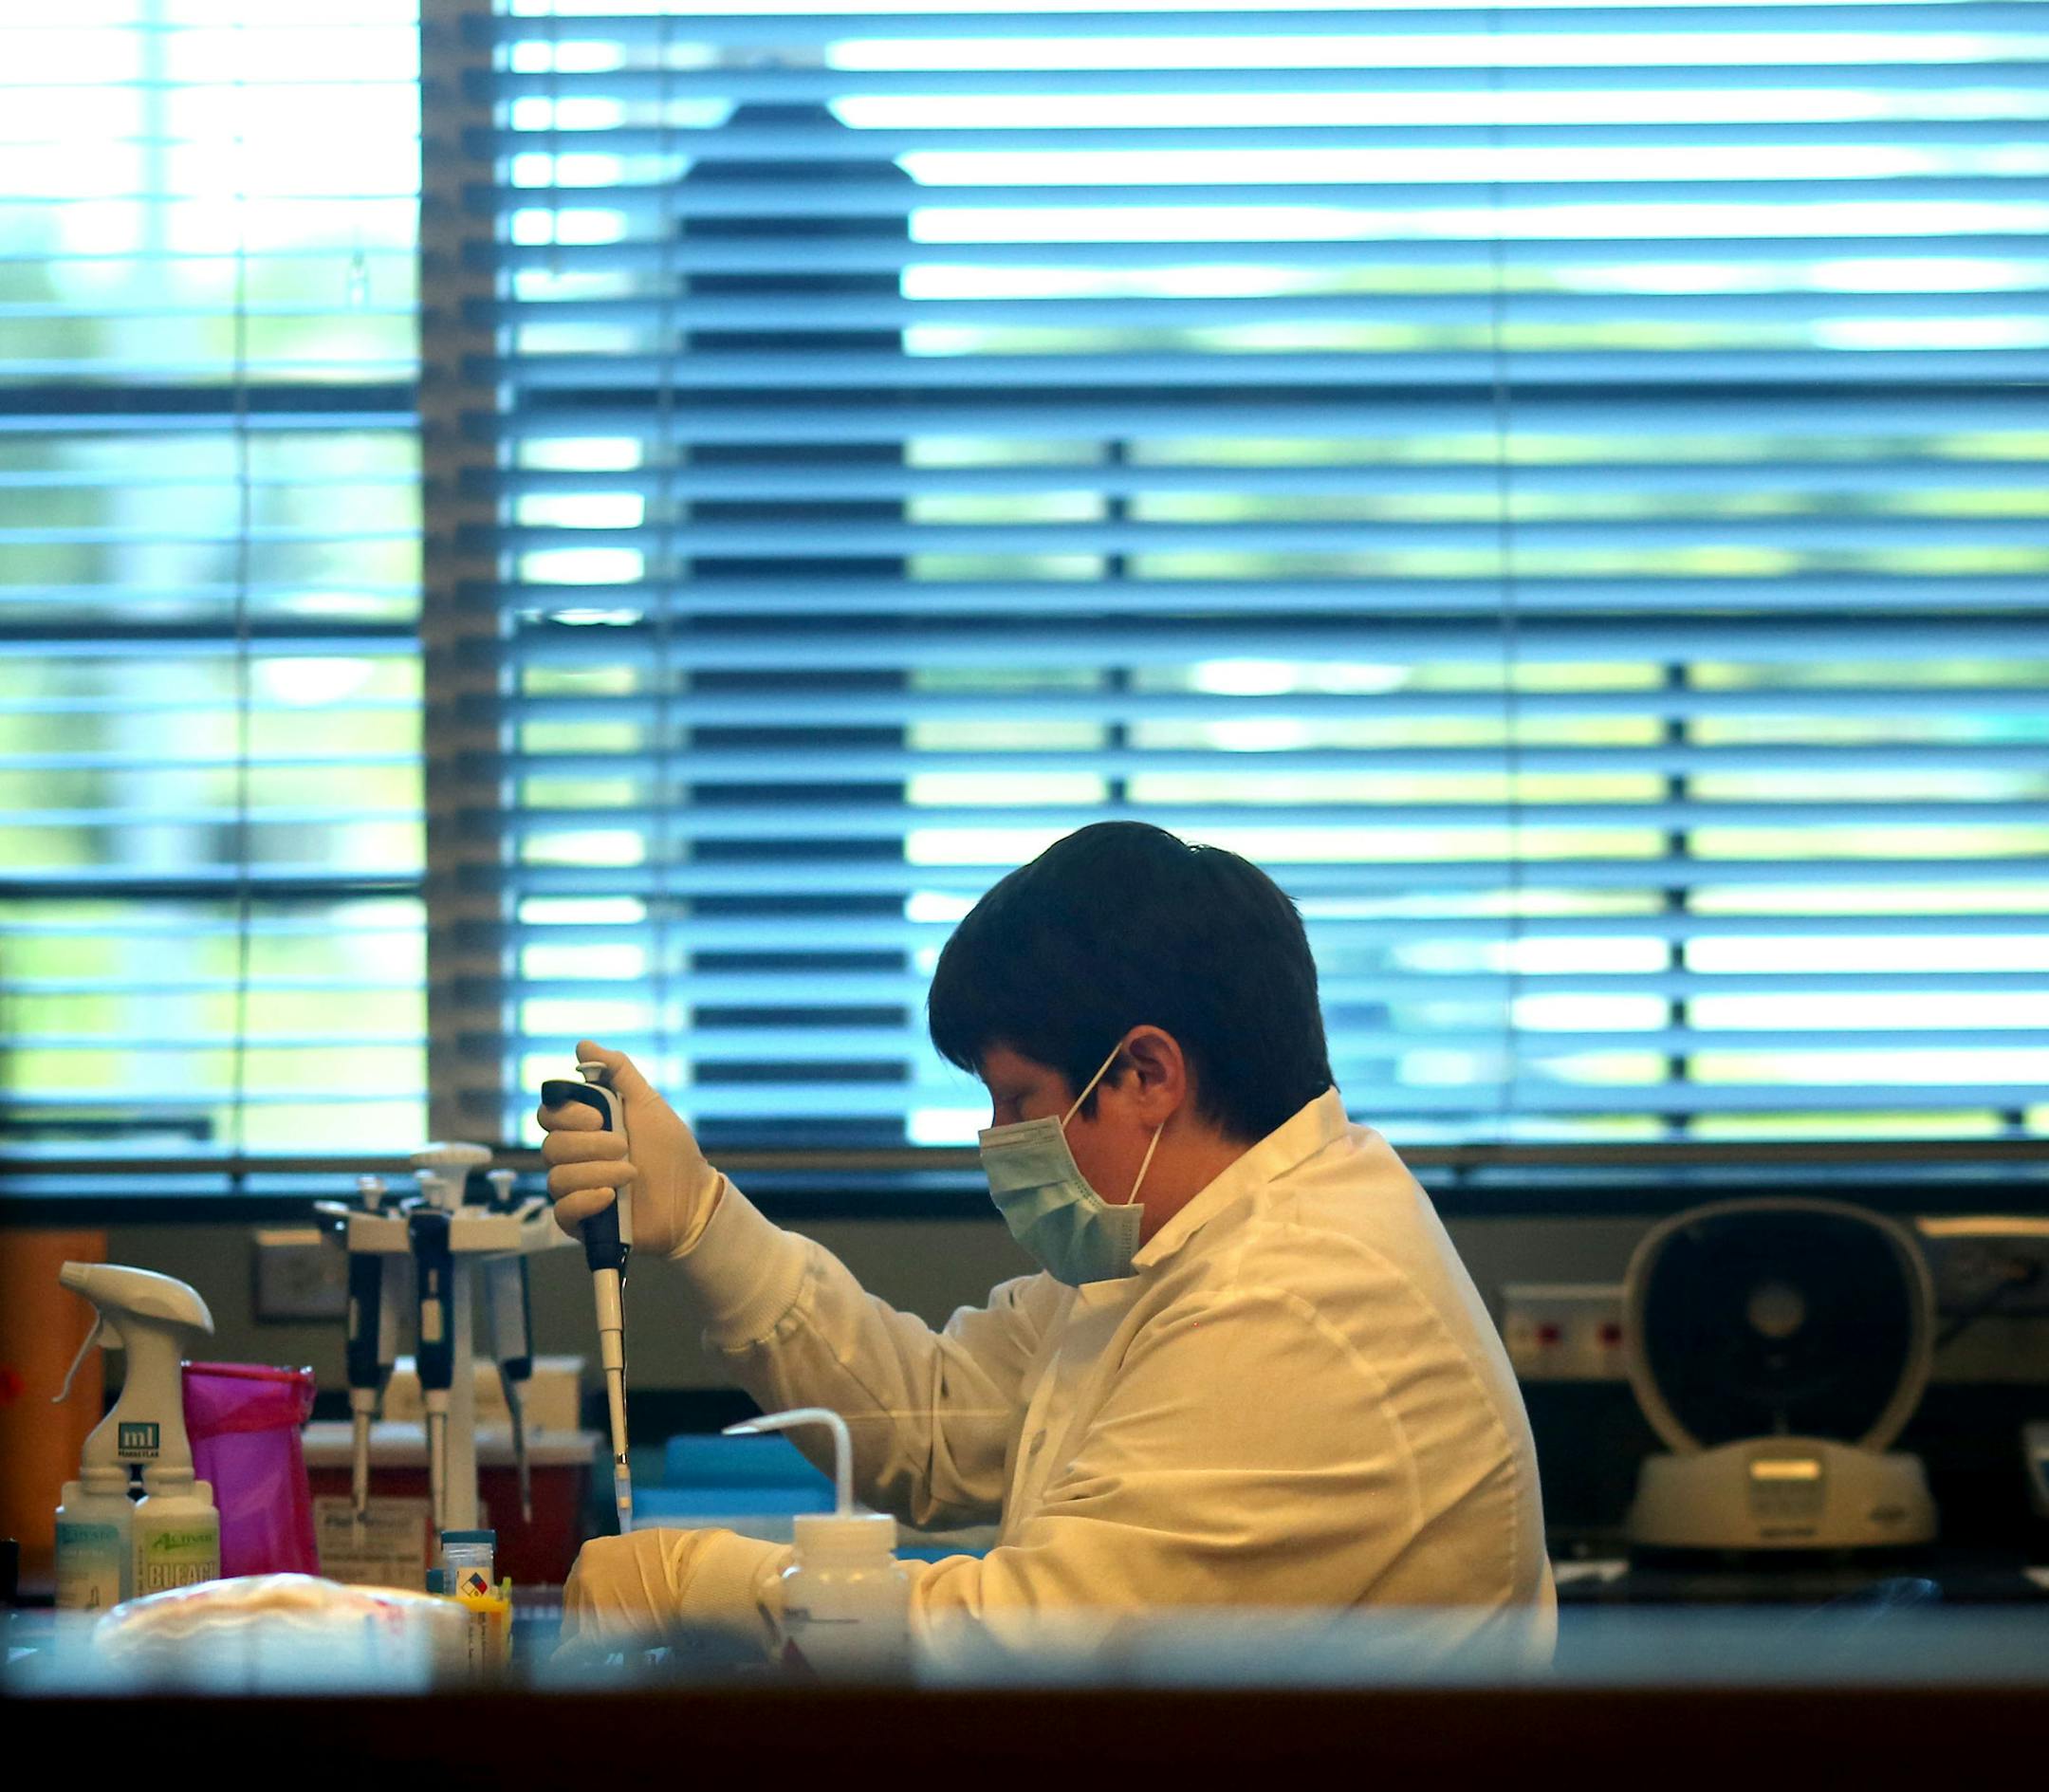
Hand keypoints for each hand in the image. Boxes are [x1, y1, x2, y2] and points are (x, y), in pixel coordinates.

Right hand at [538, 1039, 722, 1258]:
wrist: (692, 1197)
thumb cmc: (670, 1150)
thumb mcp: (647, 1103)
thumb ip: (618, 1072)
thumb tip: (583, 1045)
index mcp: (584, 1128)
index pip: (549, 1114)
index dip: (568, 1114)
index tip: (598, 1117)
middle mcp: (574, 1157)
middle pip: (550, 1145)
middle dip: (589, 1144)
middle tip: (623, 1146)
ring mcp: (576, 1189)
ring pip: (556, 1178)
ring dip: (597, 1172)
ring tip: (631, 1173)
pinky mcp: (581, 1221)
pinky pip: (561, 1211)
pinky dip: (585, 1201)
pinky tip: (610, 1197)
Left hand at [557, 1528, 712, 1654]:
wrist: (694, 1576)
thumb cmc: (682, 1557)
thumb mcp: (644, 1548)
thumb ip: (624, 1564)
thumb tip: (626, 1579)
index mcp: (592, 1552)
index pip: (579, 1581)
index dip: (592, 1598)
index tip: (606, 1609)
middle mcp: (581, 1575)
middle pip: (573, 1605)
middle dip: (589, 1618)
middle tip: (611, 1630)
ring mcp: (585, 1604)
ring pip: (574, 1630)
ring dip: (590, 1638)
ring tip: (614, 1647)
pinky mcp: (593, 1634)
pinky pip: (573, 1652)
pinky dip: (576, 1659)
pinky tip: (587, 1662)